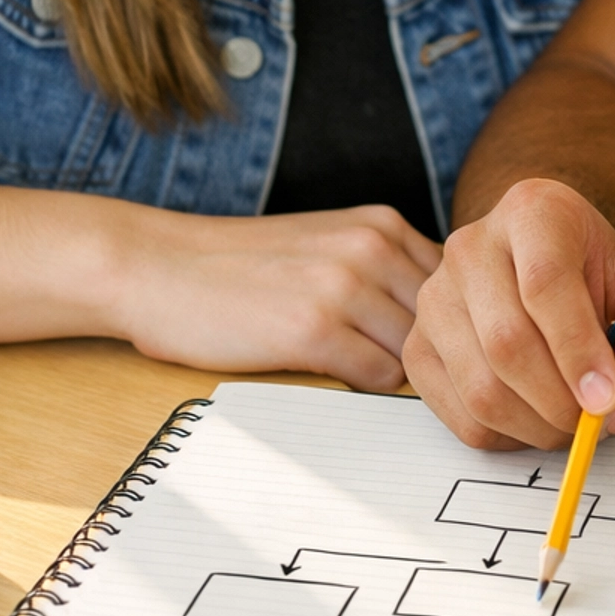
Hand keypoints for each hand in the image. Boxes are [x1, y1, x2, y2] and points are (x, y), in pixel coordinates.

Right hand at [115, 204, 440, 388]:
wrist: (156, 266)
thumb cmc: (239, 267)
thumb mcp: (328, 244)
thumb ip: (386, 271)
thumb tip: (448, 325)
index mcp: (381, 225)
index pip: (458, 286)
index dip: (450, 325)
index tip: (431, 349)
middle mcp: (371, 248)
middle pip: (446, 323)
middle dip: (433, 355)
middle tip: (405, 378)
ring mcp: (344, 288)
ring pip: (417, 354)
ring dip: (398, 377)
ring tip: (362, 378)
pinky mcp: (312, 331)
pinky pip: (379, 379)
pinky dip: (365, 390)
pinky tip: (332, 379)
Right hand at [403, 178, 614, 449]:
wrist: (540, 261)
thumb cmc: (592, 275)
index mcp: (532, 212)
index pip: (545, 283)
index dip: (578, 350)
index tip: (610, 400)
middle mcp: (470, 247)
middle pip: (508, 343)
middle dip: (563, 402)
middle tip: (606, 422)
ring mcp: (434, 298)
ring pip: (481, 388)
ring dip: (539, 426)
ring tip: (577, 421)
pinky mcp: (418, 346)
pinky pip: (460, 415)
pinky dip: (508, 437)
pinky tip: (538, 420)